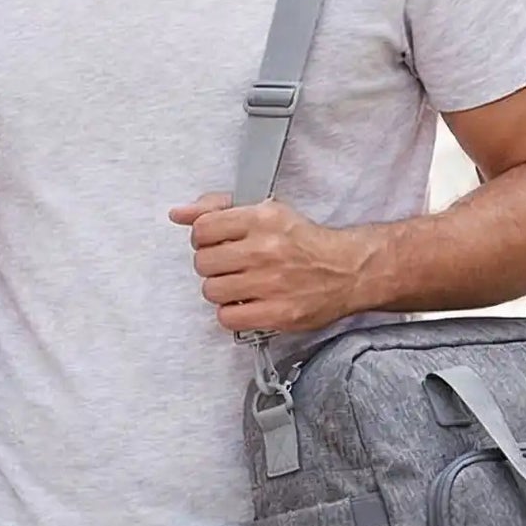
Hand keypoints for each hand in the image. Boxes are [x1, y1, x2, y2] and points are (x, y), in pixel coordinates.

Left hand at [168, 193, 377, 334]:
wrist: (349, 270)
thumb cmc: (303, 241)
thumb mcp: (264, 211)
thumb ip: (217, 208)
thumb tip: (177, 213)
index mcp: (261, 218)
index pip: (202, 229)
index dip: (204, 238)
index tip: (217, 243)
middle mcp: (265, 249)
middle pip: (203, 262)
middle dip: (213, 264)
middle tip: (232, 265)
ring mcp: (271, 283)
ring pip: (212, 290)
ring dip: (222, 290)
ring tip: (240, 284)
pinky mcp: (278, 313)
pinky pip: (227, 317)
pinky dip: (233, 312)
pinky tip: (247, 302)